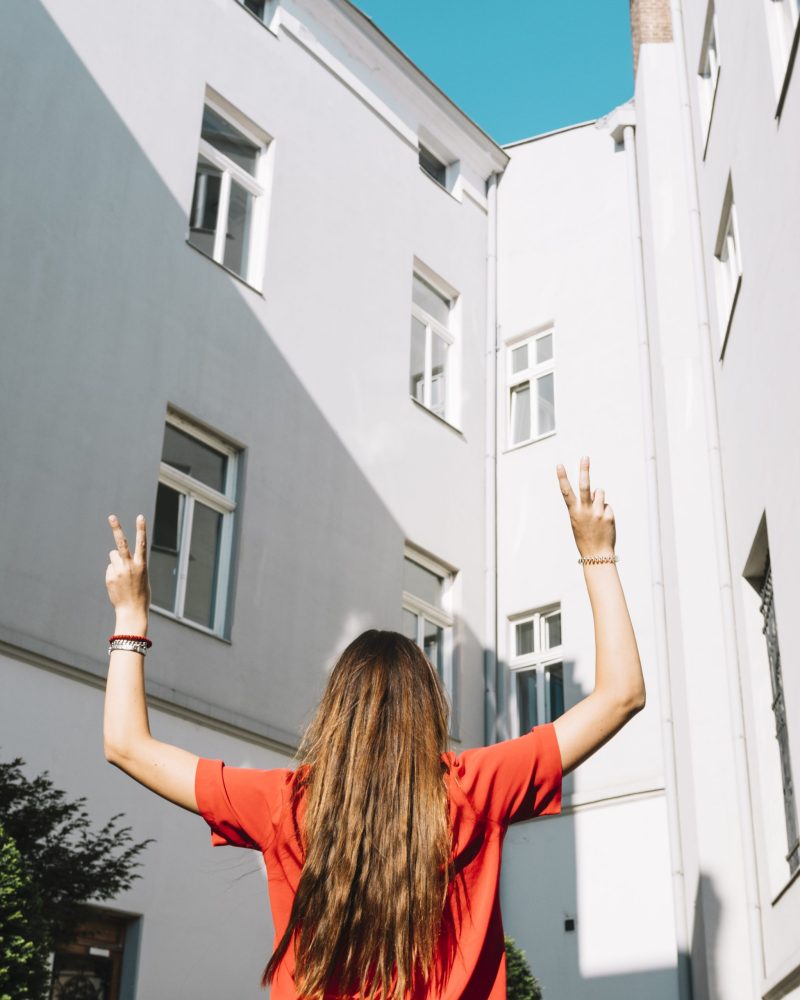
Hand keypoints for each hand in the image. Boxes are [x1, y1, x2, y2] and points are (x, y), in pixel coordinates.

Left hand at [105, 515, 149, 629]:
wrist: (132, 611)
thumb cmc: (141, 594)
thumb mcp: (142, 577)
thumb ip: (132, 564)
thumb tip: (115, 556)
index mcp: (142, 565)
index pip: (141, 543)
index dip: (141, 529)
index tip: (140, 516)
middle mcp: (129, 566)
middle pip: (121, 543)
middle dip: (117, 528)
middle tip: (111, 516)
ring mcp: (118, 571)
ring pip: (113, 556)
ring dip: (116, 561)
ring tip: (123, 575)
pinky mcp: (109, 577)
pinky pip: (110, 568)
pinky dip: (113, 573)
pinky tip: (118, 584)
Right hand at [556, 456, 615, 557]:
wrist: (597, 554)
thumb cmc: (586, 537)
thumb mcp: (578, 521)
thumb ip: (584, 506)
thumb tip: (598, 491)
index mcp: (574, 512)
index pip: (566, 492)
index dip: (562, 478)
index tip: (559, 465)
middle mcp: (585, 510)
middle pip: (585, 486)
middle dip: (584, 470)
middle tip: (585, 457)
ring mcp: (597, 512)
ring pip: (600, 492)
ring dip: (599, 498)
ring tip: (596, 513)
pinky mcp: (608, 515)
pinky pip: (607, 505)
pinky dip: (606, 511)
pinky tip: (604, 523)